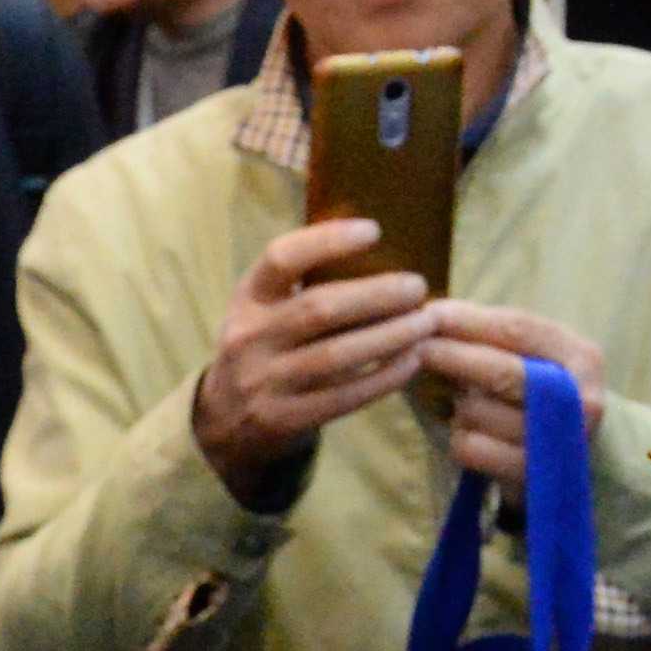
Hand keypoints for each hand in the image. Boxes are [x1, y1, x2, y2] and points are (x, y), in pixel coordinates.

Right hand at [194, 216, 438, 507]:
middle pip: (319, 308)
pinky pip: (342, 397)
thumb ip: (305, 281)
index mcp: (248, 297)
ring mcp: (263, 381)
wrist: (225, 420)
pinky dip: (382, 378)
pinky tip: (412, 361)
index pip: (281, 258)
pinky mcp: (282, 419)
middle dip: (376, 295)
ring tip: (425, 323)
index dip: (327, 240)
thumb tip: (377, 241)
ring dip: (389, 337)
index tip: (374, 230)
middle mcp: (249, 336)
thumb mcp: (266, 308)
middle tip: (417, 287)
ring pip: (336, 355)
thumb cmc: (266, 346)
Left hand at [420, 304, 611, 489]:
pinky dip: (459, 438)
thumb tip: (430, 314)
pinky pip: (471, 448)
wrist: (565, 461)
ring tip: (466, 404)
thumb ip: (488, 333)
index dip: (470, 320)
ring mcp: (558, 443)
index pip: (520, 329)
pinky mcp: (531, 476)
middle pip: (503, 372)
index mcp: (583, 358)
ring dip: (458, 405)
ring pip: (479, 412)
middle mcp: (581, 400)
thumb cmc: (539, 394)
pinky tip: (471, 433)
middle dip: (453, 356)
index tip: (430, 314)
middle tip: (418, 349)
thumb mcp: (531, 356)